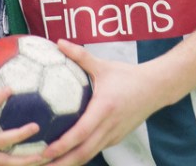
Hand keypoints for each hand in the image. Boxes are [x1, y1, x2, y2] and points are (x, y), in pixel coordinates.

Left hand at [41, 40, 169, 165]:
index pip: (81, 132)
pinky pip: (96, 150)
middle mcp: (109, 126)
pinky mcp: (116, 138)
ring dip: (70, 163)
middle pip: (83, 153)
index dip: (62, 145)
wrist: (156, 88)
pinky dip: (80, 156)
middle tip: (40, 165)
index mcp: (104, 109)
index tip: (45, 151)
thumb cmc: (128, 75)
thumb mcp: (103, 65)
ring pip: (89, 155)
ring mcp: (114, 135)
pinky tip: (66, 157)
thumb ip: (80, 56)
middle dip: (62, 163)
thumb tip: (59, 42)